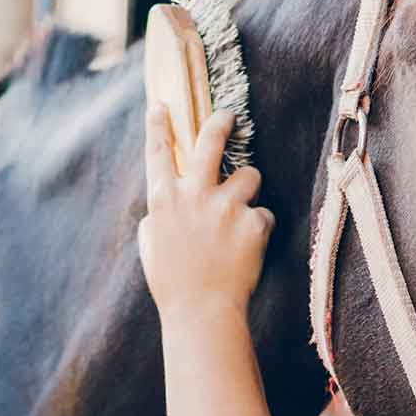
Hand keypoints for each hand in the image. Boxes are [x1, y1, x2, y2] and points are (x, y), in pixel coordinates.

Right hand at [138, 106, 272, 320]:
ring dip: (248, 189)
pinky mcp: (253, 221)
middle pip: (210, 142)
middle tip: (229, 116)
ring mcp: (225, 206)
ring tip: (239, 215)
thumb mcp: (152, 243)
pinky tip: (247, 249)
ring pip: (249, 175)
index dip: (159, 125)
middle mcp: (194, 195)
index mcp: (163, 200)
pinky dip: (258, 228)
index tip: (162, 105)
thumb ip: (161, 214)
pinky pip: (263, 214)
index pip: (159, 152)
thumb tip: (170, 198)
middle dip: (221, 123)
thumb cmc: (173, 282)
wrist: (202, 310)